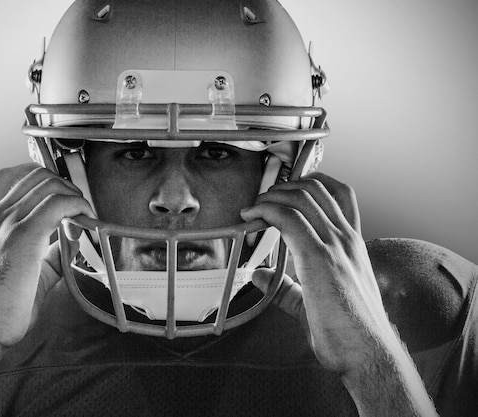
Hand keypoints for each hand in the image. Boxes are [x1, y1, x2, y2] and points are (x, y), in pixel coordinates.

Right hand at [0, 162, 94, 351]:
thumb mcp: (25, 273)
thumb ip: (48, 257)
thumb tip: (71, 246)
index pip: (12, 176)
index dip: (43, 179)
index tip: (63, 200)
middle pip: (36, 175)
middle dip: (65, 187)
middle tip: (78, 212)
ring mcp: (8, 224)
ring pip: (49, 185)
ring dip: (74, 197)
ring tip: (82, 221)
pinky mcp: (24, 237)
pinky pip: (59, 204)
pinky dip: (78, 207)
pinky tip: (84, 223)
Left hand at [241, 172, 396, 374]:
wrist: (367, 356)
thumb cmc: (348, 335)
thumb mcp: (315, 302)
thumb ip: (287, 288)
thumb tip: (257, 276)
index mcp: (353, 245)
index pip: (340, 194)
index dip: (310, 182)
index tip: (283, 190)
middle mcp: (347, 239)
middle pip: (316, 188)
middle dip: (283, 186)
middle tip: (260, 200)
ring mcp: (336, 246)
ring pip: (302, 197)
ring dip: (271, 196)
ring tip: (252, 208)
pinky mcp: (319, 258)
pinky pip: (289, 218)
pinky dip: (267, 210)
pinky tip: (252, 217)